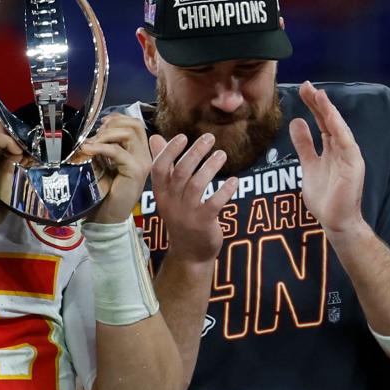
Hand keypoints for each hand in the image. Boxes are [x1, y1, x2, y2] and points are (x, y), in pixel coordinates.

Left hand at [80, 114, 150, 223]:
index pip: (135, 124)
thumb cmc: (104, 192)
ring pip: (129, 133)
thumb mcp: (105, 163)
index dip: (117, 119)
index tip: (101, 125)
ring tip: (91, 143)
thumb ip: (106, 147)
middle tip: (95, 135)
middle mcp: (145, 156)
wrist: (108, 217)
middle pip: (135, 125)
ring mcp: (143, 163)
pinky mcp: (135, 171)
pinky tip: (88, 150)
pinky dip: (100, 147)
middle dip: (112, 124)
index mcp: (139, 153)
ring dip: (106, 134)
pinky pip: (118, 151)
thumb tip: (95, 131)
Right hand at [149, 132, 236, 263]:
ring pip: (197, 184)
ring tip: (222, 154)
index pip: (159, 168)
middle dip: (195, 152)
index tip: (183, 136)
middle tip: (209, 138)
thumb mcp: (168, 193)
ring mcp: (187, 214)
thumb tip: (155, 137)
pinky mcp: (203, 223)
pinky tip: (234, 181)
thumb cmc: (180, 217)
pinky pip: (215, 203)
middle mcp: (171, 202)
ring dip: (211, 166)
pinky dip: (225, 190)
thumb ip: (164, 165)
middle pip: (180, 172)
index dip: (169, 151)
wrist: (189, 253)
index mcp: (161, 193)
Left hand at [289, 81, 366, 234]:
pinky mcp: (353, 165)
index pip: (322, 122)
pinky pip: (345, 143)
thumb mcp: (308, 165)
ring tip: (318, 94)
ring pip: (338, 128)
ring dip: (328, 111)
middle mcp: (342, 149)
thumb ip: (304, 145)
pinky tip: (330, 116)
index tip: (303, 90)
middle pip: (329, 121)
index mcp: (331, 148)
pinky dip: (338, 128)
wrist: (336, 221)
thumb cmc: (324, 196)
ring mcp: (349, 156)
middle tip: (307, 85)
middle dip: (319, 103)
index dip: (314, 106)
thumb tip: (296, 121)